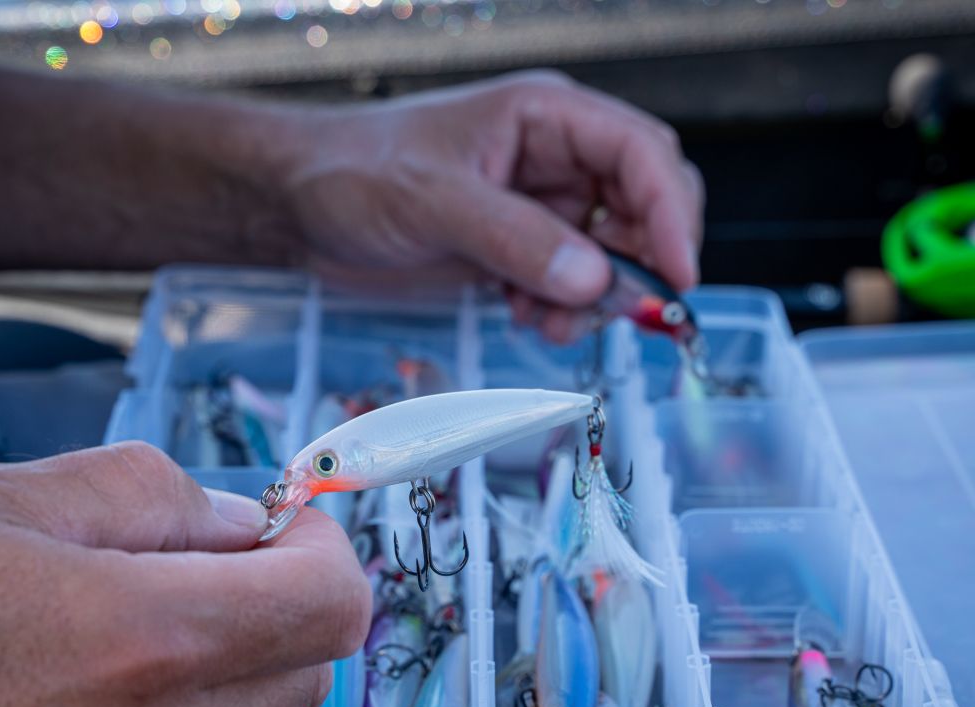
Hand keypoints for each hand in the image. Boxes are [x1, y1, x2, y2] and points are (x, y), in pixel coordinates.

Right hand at [0, 443, 370, 706]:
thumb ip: (144, 495)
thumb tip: (231, 516)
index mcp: (149, 644)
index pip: (334, 604)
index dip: (323, 545)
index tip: (279, 515)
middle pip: (308, 672)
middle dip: (284, 600)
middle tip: (199, 551)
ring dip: (231, 657)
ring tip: (125, 606)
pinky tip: (82, 673)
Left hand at [282, 71, 703, 340]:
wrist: (298, 205)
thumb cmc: (354, 173)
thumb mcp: (434, 200)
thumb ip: (516, 239)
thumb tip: (596, 282)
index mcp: (547, 116)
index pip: (642, 154)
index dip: (671, 214)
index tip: (676, 276)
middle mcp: (556, 157)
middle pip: (645, 205)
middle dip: (641, 263)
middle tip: (615, 314)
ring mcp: (540, 205)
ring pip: (613, 253)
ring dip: (597, 298)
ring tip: (545, 322)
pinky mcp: (519, 248)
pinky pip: (572, 282)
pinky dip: (564, 308)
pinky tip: (524, 317)